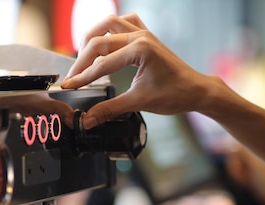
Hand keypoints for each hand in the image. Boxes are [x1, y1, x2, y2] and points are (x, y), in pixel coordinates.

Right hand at [61, 13, 215, 128]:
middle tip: (72, 77)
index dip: (82, 77)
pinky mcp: (145, 35)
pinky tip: (102, 43)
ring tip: (82, 58)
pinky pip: (122, 23)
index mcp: (140, 50)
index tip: (69, 87)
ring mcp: (143, 32)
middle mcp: (140, 36)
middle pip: (99, 40)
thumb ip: (109, 110)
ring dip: (92, 38)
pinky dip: (109, 30)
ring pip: (108, 24)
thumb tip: (88, 119)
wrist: (196, 90)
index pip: (102, 64)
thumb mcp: (139, 103)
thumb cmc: (175, 94)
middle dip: (82, 60)